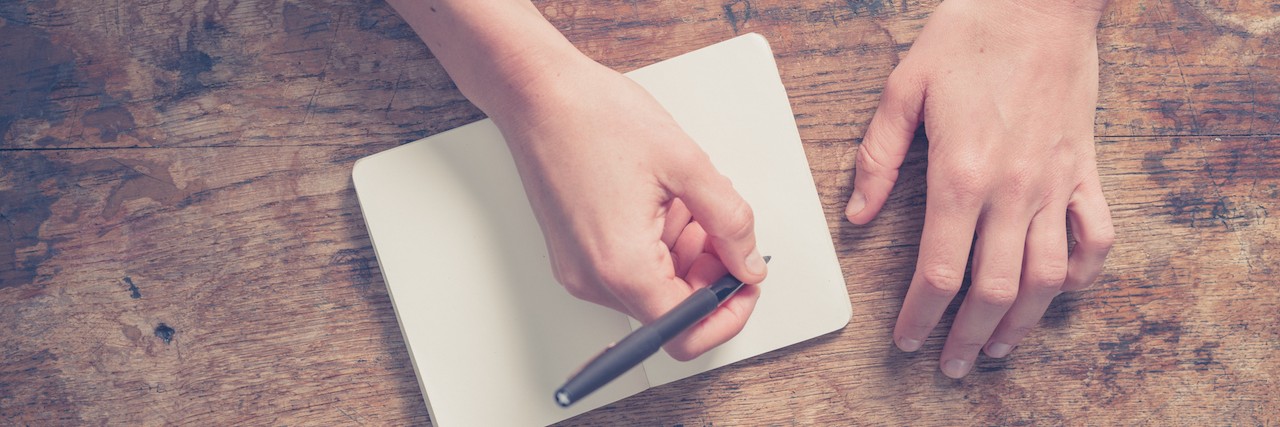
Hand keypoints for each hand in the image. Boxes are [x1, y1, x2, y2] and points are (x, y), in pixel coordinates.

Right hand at [490, 57, 768, 360]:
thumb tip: (749, 262)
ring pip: (652, 288)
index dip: (728, 309)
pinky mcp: (574, 254)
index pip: (686, 331)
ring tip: (685, 200)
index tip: (746, 280)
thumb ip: (730, 222)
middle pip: (670, 310)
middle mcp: (593, 279)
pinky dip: (657, 245)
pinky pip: (628, 269)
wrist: (537, 94)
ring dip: (684, 254)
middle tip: (721, 224)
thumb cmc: (593, 118)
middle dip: (708, 273)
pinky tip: (660, 202)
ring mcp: (579, 268)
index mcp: (622, 266)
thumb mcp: (686, 164)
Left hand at [845, 0, 1114, 376]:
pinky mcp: (1085, 170)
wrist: (1041, 2)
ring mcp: (1057, 183)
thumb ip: (877, 157)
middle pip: (994, 288)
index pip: (939, 269)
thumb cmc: (970, 36)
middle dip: (968, 336)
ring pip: (1047, 276)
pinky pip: (1096, 237)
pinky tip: (1060, 292)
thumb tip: (857, 215)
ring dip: (1023, 321)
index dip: (921, 314)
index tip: (908, 339)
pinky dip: (1083, 273)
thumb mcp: (902, 88)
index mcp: (961, 173)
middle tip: (950, 364)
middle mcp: (1014, 189)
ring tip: (999, 348)